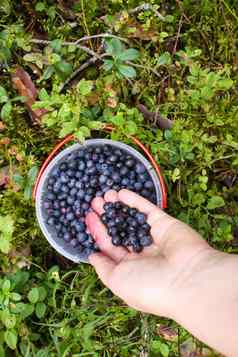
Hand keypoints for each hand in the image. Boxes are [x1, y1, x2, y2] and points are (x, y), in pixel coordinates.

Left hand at [86, 189, 210, 317]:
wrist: (187, 279)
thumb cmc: (148, 286)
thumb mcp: (117, 281)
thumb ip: (103, 267)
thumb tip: (92, 256)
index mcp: (131, 269)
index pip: (110, 247)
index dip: (98, 231)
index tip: (87, 217)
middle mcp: (142, 253)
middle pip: (120, 229)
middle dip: (106, 216)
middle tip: (93, 202)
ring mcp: (155, 238)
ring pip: (133, 218)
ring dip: (118, 206)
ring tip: (104, 194)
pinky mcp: (165, 224)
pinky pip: (147, 210)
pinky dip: (135, 200)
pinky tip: (121, 193)